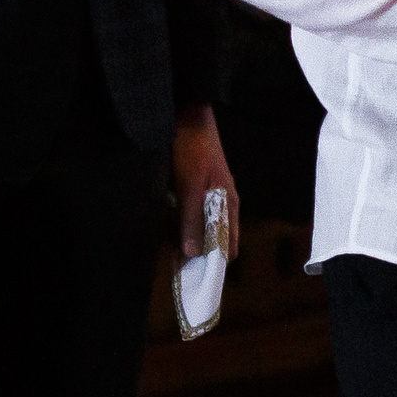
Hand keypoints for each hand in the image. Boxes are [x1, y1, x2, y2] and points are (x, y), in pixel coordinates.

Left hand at [173, 105, 239, 259]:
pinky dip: (181, 226)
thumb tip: (192, 253)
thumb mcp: (189, 188)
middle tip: (175, 264)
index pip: (230, 246)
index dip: (216, 263)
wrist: (190, 119)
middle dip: (197, 254)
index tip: (196, 277)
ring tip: (167, 248)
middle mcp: (223, 205)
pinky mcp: (199, 192)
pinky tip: (167, 228)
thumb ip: (191, 220)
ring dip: (186, 240)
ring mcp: (211, 198)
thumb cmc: (194, 152)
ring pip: (202, 229)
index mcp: (228, 205)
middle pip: (214, 240)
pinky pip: (192, 217)